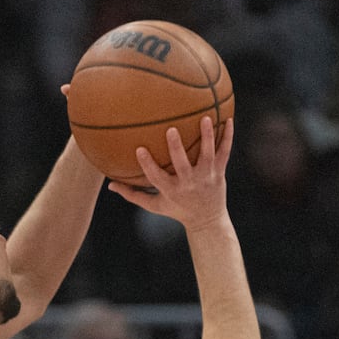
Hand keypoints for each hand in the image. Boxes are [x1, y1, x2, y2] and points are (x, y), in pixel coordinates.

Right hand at [107, 117, 232, 231]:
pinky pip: (224, 152)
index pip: (156, 177)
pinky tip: (228, 119)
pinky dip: (227, 137)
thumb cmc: (177, 210)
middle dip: (176, 148)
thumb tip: (110, 184)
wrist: (207, 220)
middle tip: (171, 130)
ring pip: (207, 155)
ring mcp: (205, 177)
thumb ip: (133, 194)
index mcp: (171, 190)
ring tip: (206, 118)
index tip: (139, 149)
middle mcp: (188, 183)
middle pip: (182, 164)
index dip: (147, 164)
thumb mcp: (154, 205)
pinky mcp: (219, 172)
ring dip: (207, 136)